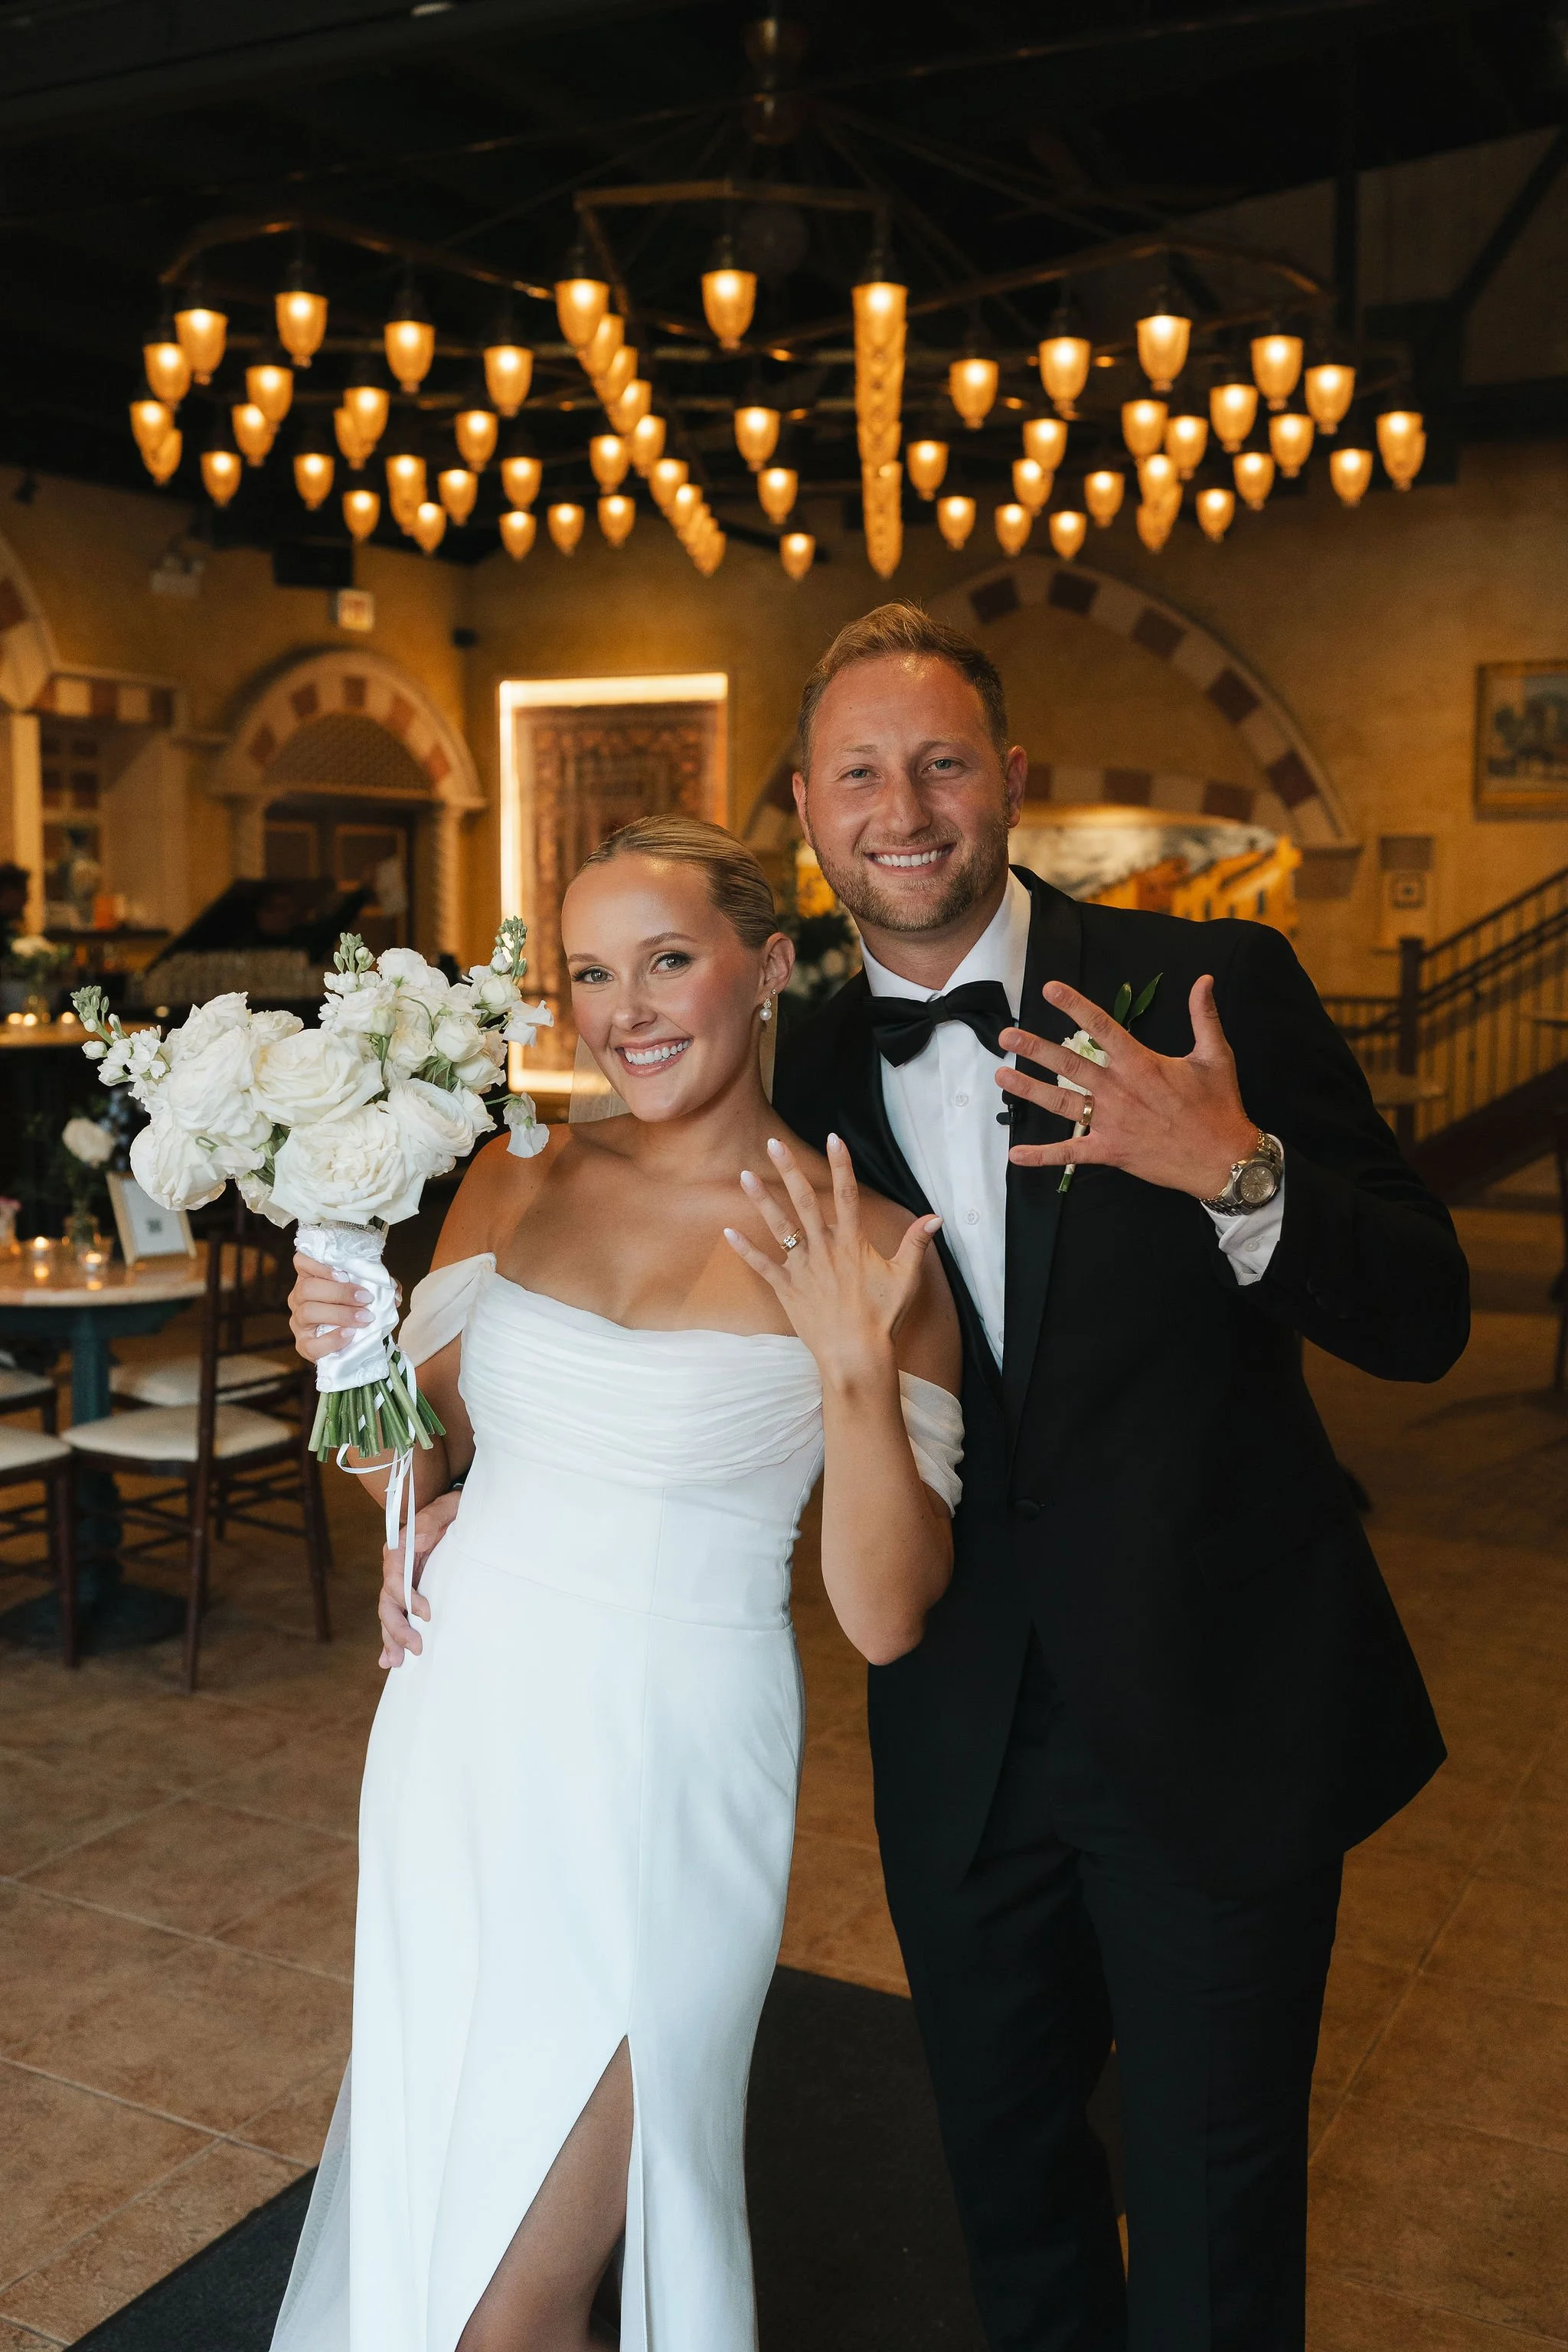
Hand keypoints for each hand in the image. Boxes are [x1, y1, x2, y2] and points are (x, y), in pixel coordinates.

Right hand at [289, 1251, 401, 1365]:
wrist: (358, 1340)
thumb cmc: (358, 1307)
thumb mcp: (368, 1290)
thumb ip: (379, 1285)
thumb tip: (392, 1289)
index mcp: (311, 1277)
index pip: (302, 1261)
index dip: (319, 1265)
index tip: (345, 1274)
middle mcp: (299, 1297)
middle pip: (307, 1288)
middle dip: (340, 1293)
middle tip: (366, 1299)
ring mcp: (298, 1322)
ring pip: (308, 1312)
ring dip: (340, 1314)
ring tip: (364, 1318)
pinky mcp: (303, 1345)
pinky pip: (311, 1344)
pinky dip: (332, 1339)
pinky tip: (350, 1335)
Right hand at [378, 1488, 461, 1667]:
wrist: (456, 1511)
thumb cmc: (453, 1509)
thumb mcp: (446, 1507)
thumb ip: (430, 1520)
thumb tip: (418, 1537)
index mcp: (400, 1547)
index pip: (394, 1576)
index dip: (406, 1597)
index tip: (427, 1614)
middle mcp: (395, 1566)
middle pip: (388, 1601)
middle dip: (397, 1627)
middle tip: (415, 1648)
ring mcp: (402, 1580)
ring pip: (389, 1613)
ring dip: (391, 1638)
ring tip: (395, 1662)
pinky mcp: (411, 1591)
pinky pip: (398, 1615)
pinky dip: (392, 1637)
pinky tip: (389, 1658)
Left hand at [722, 1134, 941, 1389]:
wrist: (855, 1354)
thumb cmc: (883, 1317)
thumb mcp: (905, 1277)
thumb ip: (916, 1242)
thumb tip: (935, 1217)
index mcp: (852, 1242)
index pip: (847, 1194)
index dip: (841, 1164)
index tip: (834, 1138)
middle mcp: (824, 1249)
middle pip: (804, 1200)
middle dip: (789, 1169)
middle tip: (773, 1142)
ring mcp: (802, 1268)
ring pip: (779, 1226)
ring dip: (761, 1200)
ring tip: (744, 1175)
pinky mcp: (787, 1288)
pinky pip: (762, 1265)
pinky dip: (745, 1249)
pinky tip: (728, 1232)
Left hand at [997, 976, 1257, 1197]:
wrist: (1223, 1158)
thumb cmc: (1219, 1106)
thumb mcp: (1216, 1056)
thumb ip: (1204, 1016)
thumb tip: (1204, 980)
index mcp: (1141, 1063)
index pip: (1101, 1026)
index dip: (1073, 1005)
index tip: (1049, 989)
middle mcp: (1119, 1090)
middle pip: (1069, 1064)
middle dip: (1035, 1048)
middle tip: (1006, 1035)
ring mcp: (1111, 1122)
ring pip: (1061, 1102)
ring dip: (1029, 1089)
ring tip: (1000, 1076)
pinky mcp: (1110, 1151)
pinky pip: (1070, 1153)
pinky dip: (1042, 1156)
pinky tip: (1015, 1154)